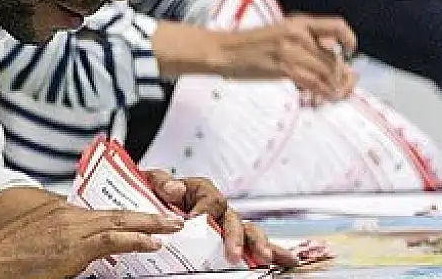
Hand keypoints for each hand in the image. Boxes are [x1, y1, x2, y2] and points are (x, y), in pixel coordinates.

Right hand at [0, 201, 183, 278]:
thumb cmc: (5, 254)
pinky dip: (135, 239)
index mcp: (61, 212)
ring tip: (171, 228)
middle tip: (172, 218)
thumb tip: (79, 248)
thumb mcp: (38, 236)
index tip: (148, 218)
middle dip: (147, 215)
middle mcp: (69, 216)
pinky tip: (152, 243)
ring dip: (149, 224)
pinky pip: (111, 240)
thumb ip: (61, 236)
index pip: (104, 210)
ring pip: (119, 222)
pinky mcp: (72, 247)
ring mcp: (72, 229)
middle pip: (117, 212)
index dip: (129, 215)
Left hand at [143, 168, 296, 268]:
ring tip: (264, 257)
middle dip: (235, 236)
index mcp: (201, 191)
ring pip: (248, 231)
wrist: (155, 203)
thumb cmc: (158, 193)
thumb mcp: (155, 183)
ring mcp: (226, 224)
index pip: (209, 198)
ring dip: (257, 243)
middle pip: (233, 218)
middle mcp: (218, 208)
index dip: (204, 209)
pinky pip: (252, 243)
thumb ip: (162, 182)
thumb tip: (174, 188)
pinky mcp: (230, 239)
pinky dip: (271, 250)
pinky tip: (286, 259)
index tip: (194, 222)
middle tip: (232, 252)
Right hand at [209, 15, 357, 101]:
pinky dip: (323, 92)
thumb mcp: (279, 34)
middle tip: (343, 85)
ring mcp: (291, 50)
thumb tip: (327, 54)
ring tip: (334, 94)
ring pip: (326, 71)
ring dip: (334, 86)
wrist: (223, 51)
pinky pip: (314, 82)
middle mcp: (298, 34)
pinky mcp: (284, 67)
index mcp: (298, 23)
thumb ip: (302, 40)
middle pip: (333, 56)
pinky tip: (323, 96)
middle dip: (341, 74)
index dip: (349, 38)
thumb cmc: (248, 45)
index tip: (351, 51)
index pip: (336, 26)